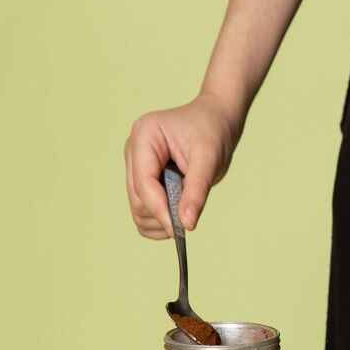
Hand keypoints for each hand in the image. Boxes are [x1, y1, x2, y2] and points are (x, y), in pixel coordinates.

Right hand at [125, 93, 239, 238]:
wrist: (215, 120)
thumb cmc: (213, 132)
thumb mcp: (209, 160)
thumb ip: (196, 192)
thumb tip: (186, 224)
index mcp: (144, 136)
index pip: (143, 183)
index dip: (160, 210)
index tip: (180, 230)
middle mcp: (133, 150)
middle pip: (137, 200)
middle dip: (162, 215)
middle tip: (189, 221)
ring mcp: (135, 165)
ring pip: (138, 209)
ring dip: (161, 220)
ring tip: (187, 211)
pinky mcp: (142, 178)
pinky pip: (144, 210)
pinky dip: (159, 220)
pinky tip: (179, 215)